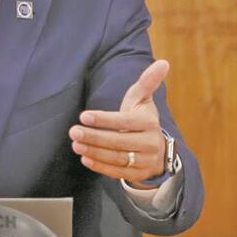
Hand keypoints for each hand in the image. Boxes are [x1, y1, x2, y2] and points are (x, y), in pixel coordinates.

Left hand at [69, 60, 168, 186]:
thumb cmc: (142, 119)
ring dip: (94, 151)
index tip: (84, 116)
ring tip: (76, 144)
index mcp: (149, 123)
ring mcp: (145, 160)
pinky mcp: (139, 174)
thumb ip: (148, 82)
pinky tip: (85, 158)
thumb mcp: (143, 100)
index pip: (125, 121)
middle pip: (118, 141)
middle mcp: (150, 143)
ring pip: (117, 158)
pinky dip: (100, 166)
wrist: (157, 149)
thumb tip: (163, 62)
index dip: (104, 119)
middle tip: (73, 131)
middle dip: (94, 137)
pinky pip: (117, 172)